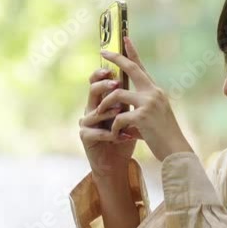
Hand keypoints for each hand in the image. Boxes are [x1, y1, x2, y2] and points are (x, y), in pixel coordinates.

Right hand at [79, 64, 137, 178]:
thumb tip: (141, 76)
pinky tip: (120, 136)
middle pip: (92, 90)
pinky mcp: (85, 136)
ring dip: (109, 111)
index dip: (103, 71)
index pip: (98, 81)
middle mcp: (91, 108)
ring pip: (94, 111)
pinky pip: (95, 131)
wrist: (117, 162)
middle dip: (104, 85)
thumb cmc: (124, 137)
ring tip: (121, 112)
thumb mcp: (130, 115)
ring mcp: (86, 122)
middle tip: (116, 83)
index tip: (114, 65)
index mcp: (101, 100)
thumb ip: (130, 98)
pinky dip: (109, 133)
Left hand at [97, 36, 194, 161]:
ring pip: (117, 94)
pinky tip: (115, 135)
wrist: (176, 151)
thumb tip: (123, 106)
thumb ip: (140, 107)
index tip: (124, 38)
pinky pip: (119, 117)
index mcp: (155, 91)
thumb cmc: (163, 137)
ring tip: (100, 114)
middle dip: (116, 58)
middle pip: (131, 69)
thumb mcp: (153, 117)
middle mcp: (153, 93)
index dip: (132, 52)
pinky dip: (113, 127)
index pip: (142, 67)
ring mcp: (149, 103)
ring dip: (105, 104)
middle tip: (103, 52)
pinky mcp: (142, 116)